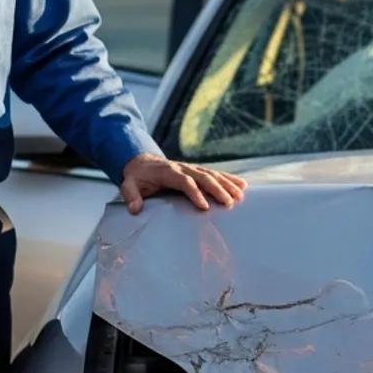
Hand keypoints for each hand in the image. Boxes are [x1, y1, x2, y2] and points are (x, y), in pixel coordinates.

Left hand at [121, 153, 247, 213]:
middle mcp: (183, 168)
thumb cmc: (137, 177)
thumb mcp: (129, 185)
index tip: (204, 207)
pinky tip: (242, 185)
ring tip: (241, 195)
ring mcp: (192, 168)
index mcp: (169, 172)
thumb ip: (131, 196)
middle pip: (204, 177)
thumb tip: (135, 209)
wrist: (142, 162)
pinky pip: (216, 174)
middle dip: (218, 189)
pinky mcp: (198, 171)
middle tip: (229, 203)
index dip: (195, 193)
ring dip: (227, 184)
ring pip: (213, 174)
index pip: (185, 182)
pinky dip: (229, 179)